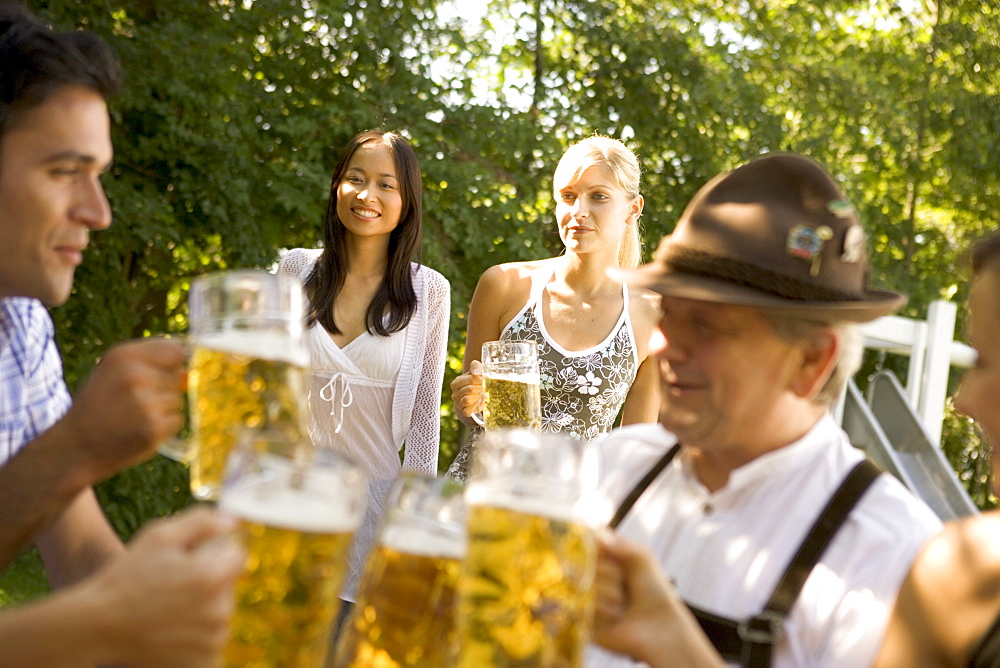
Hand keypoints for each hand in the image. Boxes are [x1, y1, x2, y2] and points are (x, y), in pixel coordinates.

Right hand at [57, 338, 185, 479]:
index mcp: (123, 355)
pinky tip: (138, 429)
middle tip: (133, 402)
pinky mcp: (154, 428)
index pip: (175, 350)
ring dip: (163, 409)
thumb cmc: (99, 404)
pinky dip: (163, 427)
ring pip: (178, 399)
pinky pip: (176, 420)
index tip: (162, 373)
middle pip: (178, 376)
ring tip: (133, 416)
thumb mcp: (114, 373)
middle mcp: (135, 376)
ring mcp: (146, 403)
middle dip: (163, 389)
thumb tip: (188, 373)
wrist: (75, 447)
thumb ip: (152, 364)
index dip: (173, 363)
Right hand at [80, 507, 244, 666]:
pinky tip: (171, 628)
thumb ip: (202, 522)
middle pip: (229, 586)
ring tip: (168, 607)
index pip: (239, 555)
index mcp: (212, 577)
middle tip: (174, 584)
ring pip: (220, 613)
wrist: (97, 626)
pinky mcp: (204, 662)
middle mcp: (219, 612)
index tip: (196, 558)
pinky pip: (212, 639)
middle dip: (209, 581)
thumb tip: (233, 521)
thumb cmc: (127, 577)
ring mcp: (213, 642)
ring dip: (203, 608)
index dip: (218, 552)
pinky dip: (197, 634)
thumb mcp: (160, 536)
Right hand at [450, 360, 483, 420]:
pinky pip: (468, 409)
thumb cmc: (476, 382)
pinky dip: (475, 405)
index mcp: (456, 383)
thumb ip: (476, 367)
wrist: (477, 396)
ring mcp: (458, 403)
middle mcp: (455, 393)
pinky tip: (478, 401)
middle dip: (480, 388)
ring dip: (477, 396)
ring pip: (467, 400)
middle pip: (470, 389)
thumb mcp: (476, 372)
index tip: (483, 380)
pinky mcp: (463, 411)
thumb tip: (476, 371)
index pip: (470, 379)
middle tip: (484, 387)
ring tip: (480, 394)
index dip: (480, 380)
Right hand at [593, 531, 722, 667]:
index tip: (607, 553)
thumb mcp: (643, 559)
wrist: (661, 628)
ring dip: (609, 593)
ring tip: (623, 604)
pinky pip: (583, 606)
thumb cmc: (655, 591)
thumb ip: (621, 545)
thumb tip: (597, 536)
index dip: (595, 547)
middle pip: (583, 562)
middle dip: (609, 572)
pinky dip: (603, 610)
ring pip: (583, 584)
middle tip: (624, 584)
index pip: (585, 543)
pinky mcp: (583, 619)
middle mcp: (591, 576)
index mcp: (603, 559)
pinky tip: (616, 616)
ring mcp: (586, 597)